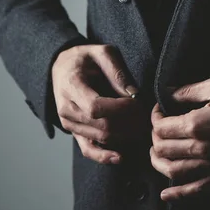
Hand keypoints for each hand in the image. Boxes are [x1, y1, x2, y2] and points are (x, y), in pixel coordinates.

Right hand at [52, 44, 145, 164]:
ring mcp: (70, 124)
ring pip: (101, 137)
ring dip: (125, 135)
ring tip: (142, 125)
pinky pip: (88, 150)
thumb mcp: (102, 52)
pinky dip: (104, 156)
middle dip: (129, 123)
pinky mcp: (75, 132)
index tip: (137, 102)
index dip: (121, 109)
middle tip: (146, 115)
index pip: (96, 107)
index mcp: (71, 86)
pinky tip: (120, 157)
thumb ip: (117, 71)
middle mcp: (67, 109)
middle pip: (102, 125)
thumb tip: (133, 93)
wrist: (62, 67)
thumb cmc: (85, 59)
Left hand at [150, 75, 209, 201]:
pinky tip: (167, 195)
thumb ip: (189, 90)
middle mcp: (202, 149)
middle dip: (155, 137)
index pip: (161, 127)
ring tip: (156, 153)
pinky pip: (197, 190)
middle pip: (163, 149)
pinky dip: (179, 194)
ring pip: (174, 171)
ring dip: (159, 163)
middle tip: (160, 127)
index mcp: (198, 124)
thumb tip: (168, 93)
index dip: (155, 117)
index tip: (160, 109)